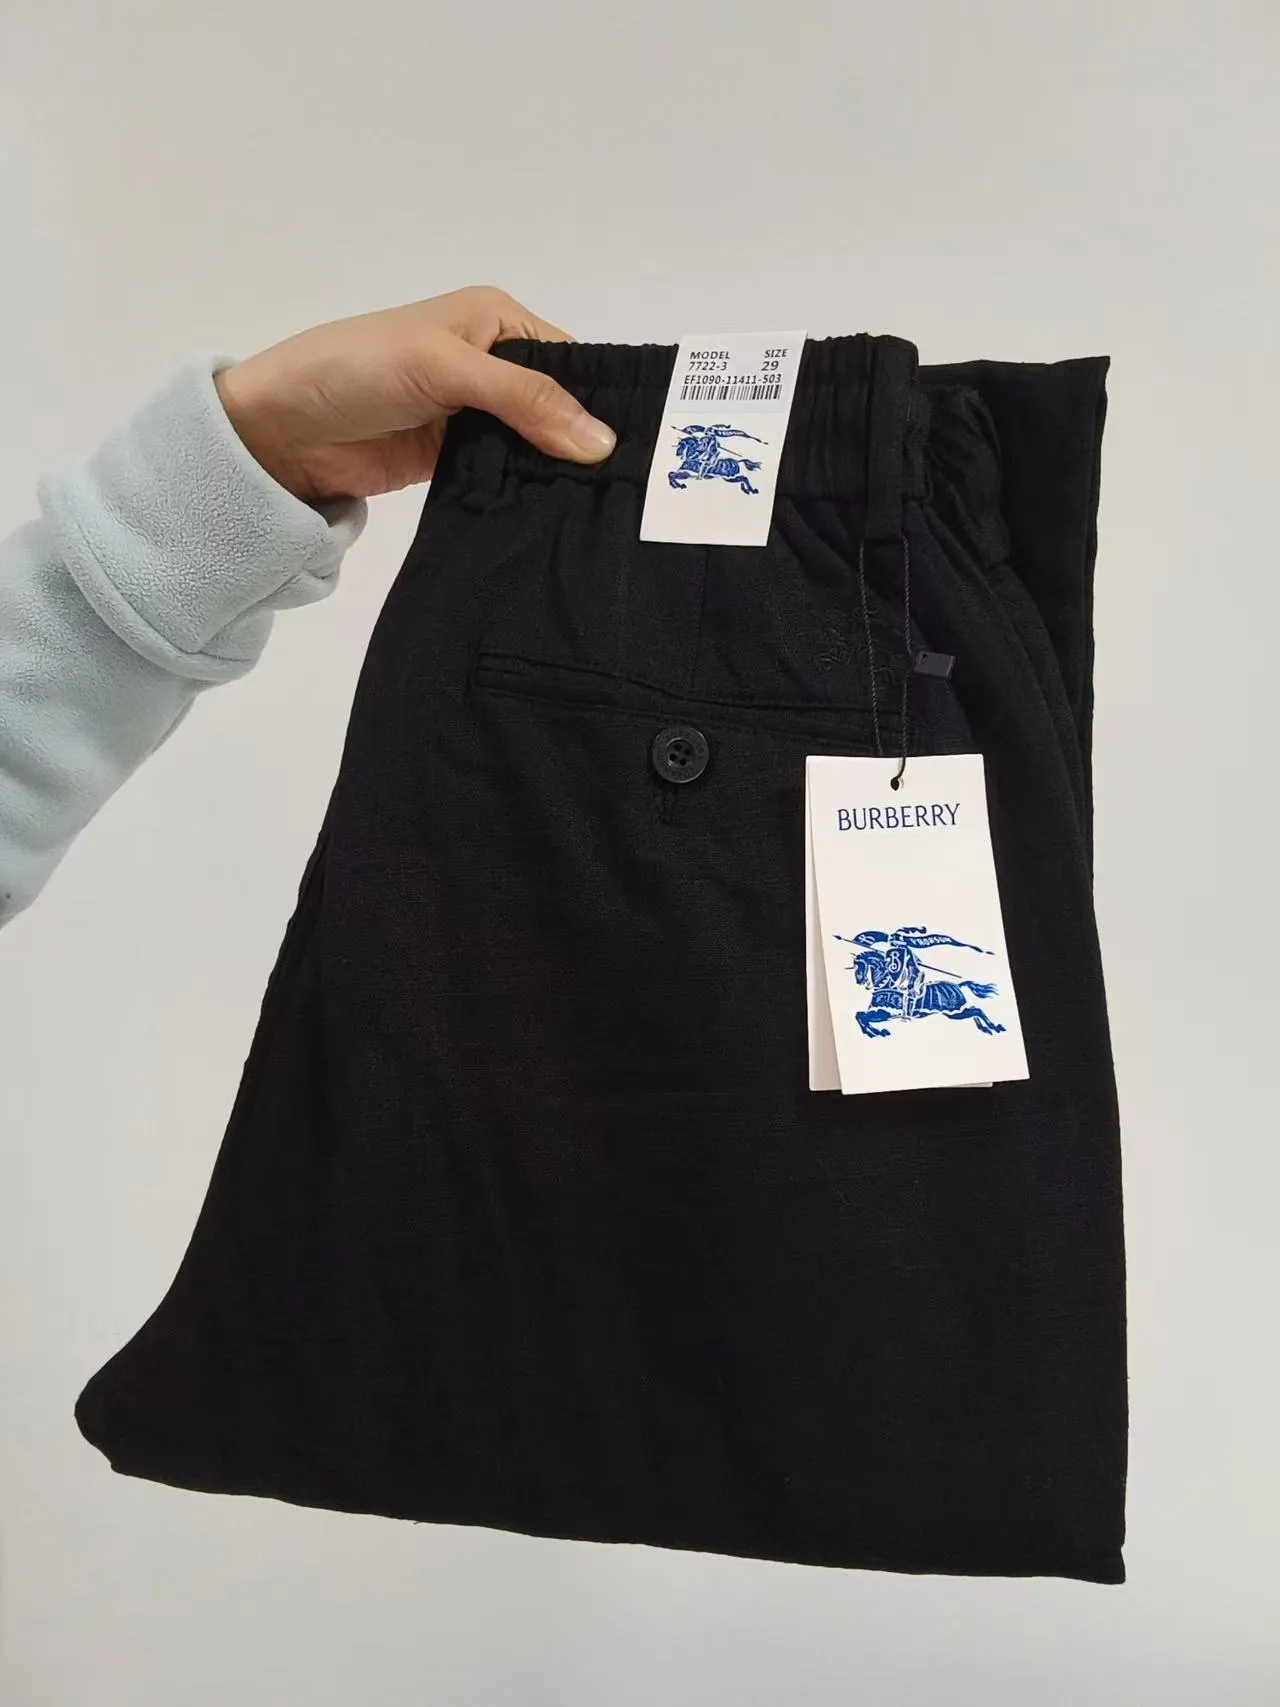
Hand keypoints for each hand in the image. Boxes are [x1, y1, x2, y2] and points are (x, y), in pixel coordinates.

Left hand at [213, 286, 616, 503]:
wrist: (280, 428)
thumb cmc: (358, 369)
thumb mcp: (445, 367)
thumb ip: (523, 400)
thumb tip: (602, 442)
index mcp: (495, 320)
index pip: (570, 359)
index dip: (602, 399)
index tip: (644, 448)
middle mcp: (492, 364)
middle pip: (558, 406)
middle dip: (584, 442)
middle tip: (634, 492)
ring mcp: (474, 416)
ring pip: (537, 445)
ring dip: (558, 473)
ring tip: (607, 511)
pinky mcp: (456, 460)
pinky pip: (507, 476)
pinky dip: (528, 493)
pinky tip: (558, 517)